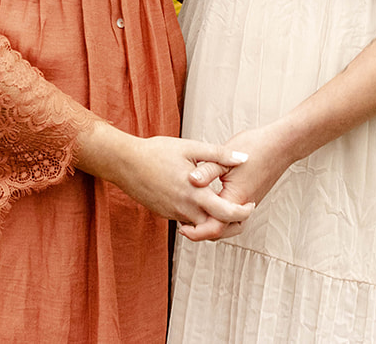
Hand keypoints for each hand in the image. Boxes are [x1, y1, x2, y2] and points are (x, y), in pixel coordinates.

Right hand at [76, 125, 253, 230]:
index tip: (250, 204)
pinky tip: (201, 201)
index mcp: (195, 193)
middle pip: (216, 228)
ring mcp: (174, 214)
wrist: (125, 163)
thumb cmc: (157, 152)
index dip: (243, 212)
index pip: (227, 213)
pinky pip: (187, 221)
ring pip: (201, 227)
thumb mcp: (191, 148)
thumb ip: (219, 155)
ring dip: (214, 220)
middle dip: (233, 223)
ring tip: (223, 204)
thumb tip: (243, 159)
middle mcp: (185, 209)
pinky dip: (198, 217)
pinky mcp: (165, 214)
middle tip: (242, 210)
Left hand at [178, 125, 294, 241]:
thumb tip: (190, 180)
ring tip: (197, 221)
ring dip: (213, 227)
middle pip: (222, 232)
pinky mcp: (251, 197)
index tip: (181, 228)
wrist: (281, 144)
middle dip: (202, 233)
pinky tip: (213, 207)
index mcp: (234, 199)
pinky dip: (223, 218)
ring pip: (230, 227)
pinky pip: (235, 217)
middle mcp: (243, 206)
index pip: (213, 228)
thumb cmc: (255, 147)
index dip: (196, 232)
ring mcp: (249, 203)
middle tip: (184, 228)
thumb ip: (207, 170)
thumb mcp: (226, 156)